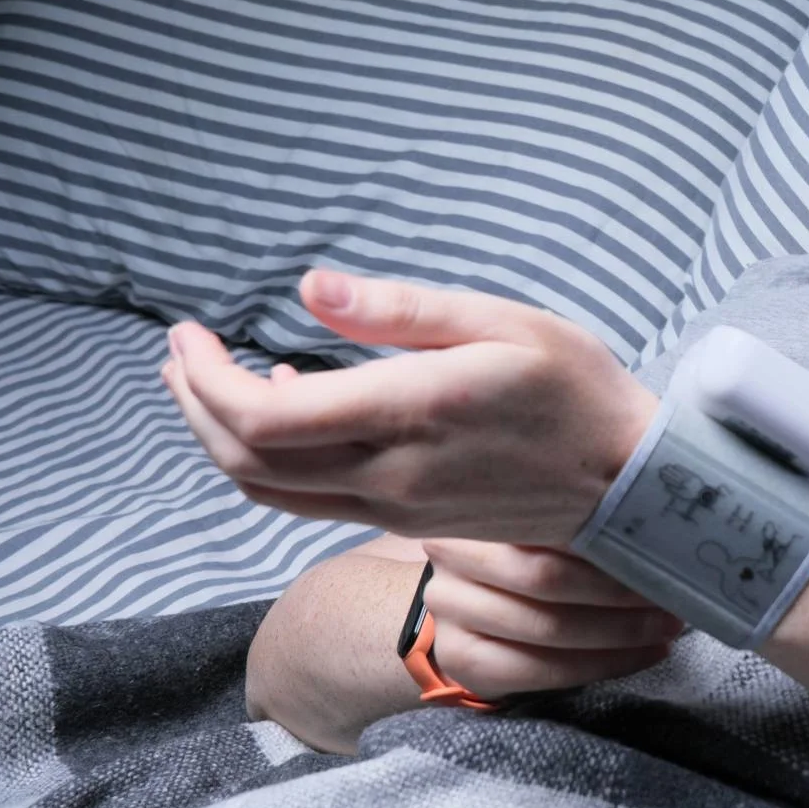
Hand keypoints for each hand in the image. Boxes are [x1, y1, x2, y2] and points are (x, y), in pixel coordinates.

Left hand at [159, 270, 659, 544]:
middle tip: (180, 351)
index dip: (203, 379)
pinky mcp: (402, 517)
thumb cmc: (575, 388)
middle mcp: (388, 473)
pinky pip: (307, 498)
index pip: (262, 419)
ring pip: (268, 490)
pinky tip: (282, 408)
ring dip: (219, 438)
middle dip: (194, 406)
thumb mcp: (501, 321)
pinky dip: (268, 460)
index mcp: (407, 412)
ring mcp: (391, 504)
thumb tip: (307, 289)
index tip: (189, 332)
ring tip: (203, 382)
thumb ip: (398, 311)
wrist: (628, 484)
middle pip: (246, 461)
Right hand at [413, 538, 685, 698]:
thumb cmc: (517, 558)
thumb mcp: (535, 525)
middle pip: (547, 578)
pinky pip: (542, 670)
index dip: (609, 534)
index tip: (662, 543)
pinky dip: (603, 665)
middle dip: (619, 590)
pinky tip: (642, 655)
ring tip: (667, 627)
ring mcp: (449, 612)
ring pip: (549, 627)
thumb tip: (659, 520)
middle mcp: (453, 558)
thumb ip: (577, 520)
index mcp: (475, 508)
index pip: (548, 520)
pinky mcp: (463, 659)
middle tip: (673, 594)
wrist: (463, 607)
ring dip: (620, 631)